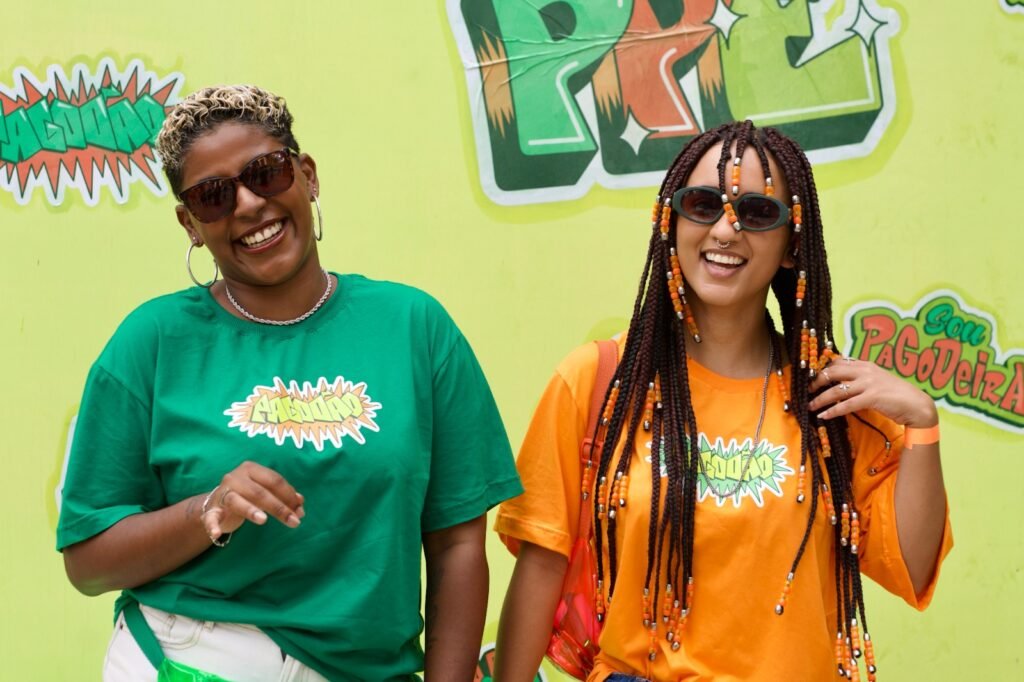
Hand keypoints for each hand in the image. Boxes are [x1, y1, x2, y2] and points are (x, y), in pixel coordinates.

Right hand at [200, 461, 304, 541]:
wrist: (216, 504)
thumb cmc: (246, 496)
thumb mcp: (265, 492)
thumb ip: (282, 495)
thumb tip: (300, 502)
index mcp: (251, 469)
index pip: (274, 480)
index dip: (289, 496)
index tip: (300, 511)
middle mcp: (235, 477)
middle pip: (260, 492)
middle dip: (279, 508)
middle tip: (295, 522)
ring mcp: (222, 493)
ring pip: (237, 501)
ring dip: (251, 511)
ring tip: (263, 520)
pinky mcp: (211, 509)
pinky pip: (211, 517)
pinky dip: (212, 525)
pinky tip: (216, 533)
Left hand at [808, 357, 937, 426]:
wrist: (916, 404)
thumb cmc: (895, 394)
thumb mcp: (876, 380)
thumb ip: (860, 378)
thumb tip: (840, 383)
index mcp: (865, 364)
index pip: (837, 362)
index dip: (822, 369)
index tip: (811, 377)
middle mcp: (865, 371)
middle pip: (832, 373)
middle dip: (816, 382)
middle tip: (807, 391)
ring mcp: (869, 383)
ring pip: (836, 390)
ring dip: (820, 399)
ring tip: (810, 406)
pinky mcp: (872, 397)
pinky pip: (847, 405)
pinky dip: (833, 411)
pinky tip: (824, 416)